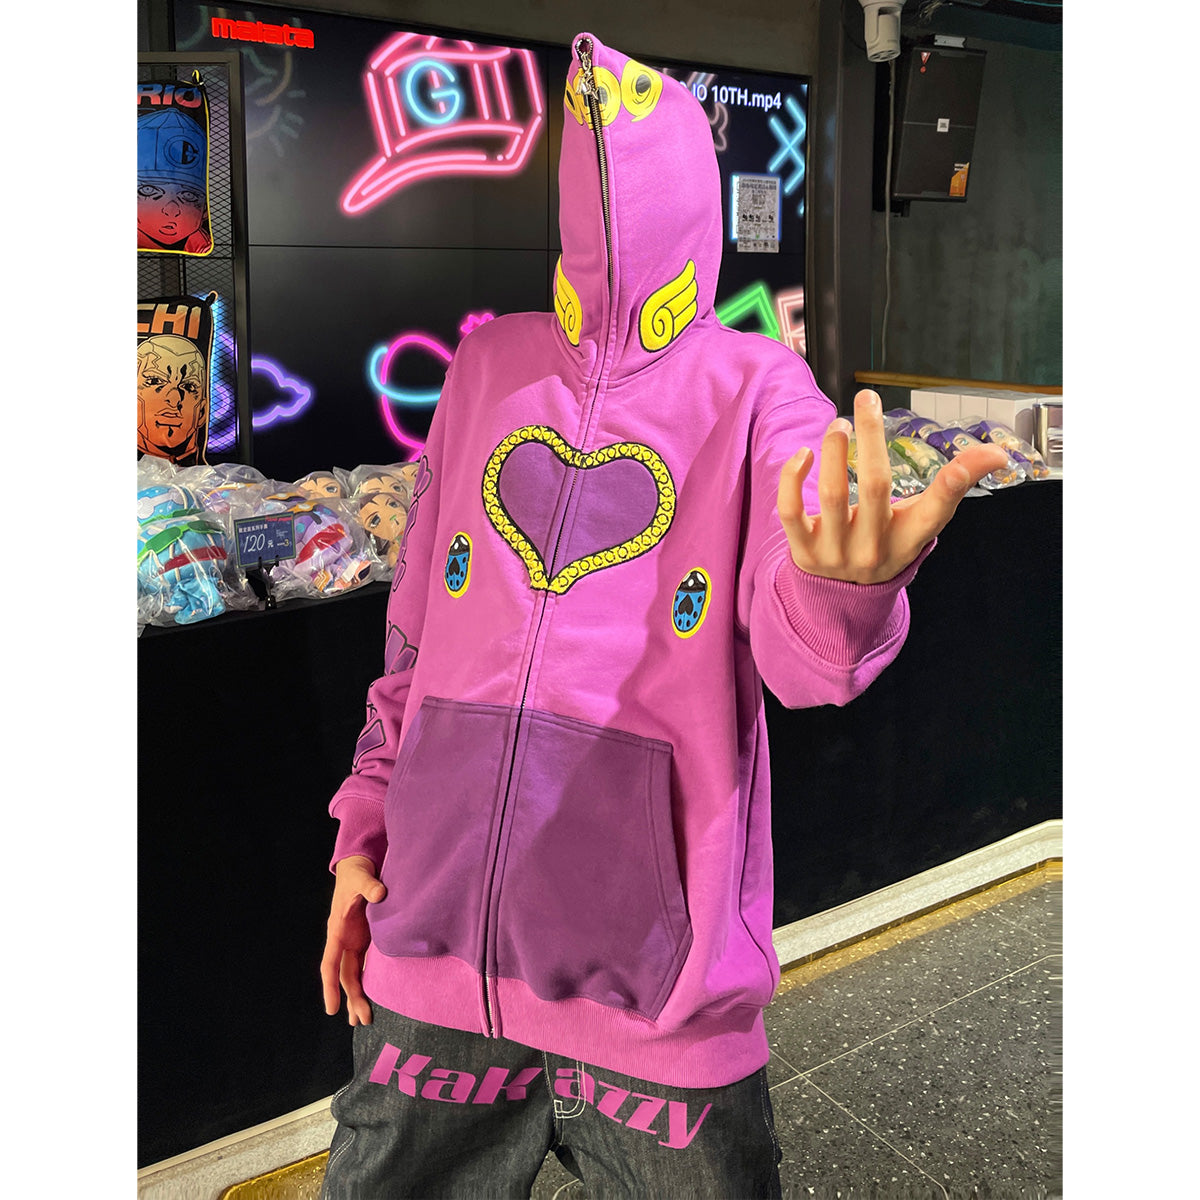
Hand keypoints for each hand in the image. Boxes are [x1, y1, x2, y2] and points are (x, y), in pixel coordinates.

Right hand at [321, 855, 385, 1025]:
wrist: (359, 868)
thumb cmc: (356, 874)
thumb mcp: (361, 878)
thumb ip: (369, 886)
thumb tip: (380, 894)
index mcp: (337, 931)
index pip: (330, 964)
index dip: (330, 987)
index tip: (330, 1008)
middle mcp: (344, 941)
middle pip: (345, 976)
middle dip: (351, 999)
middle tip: (361, 1020)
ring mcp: (355, 941)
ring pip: (354, 975)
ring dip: (359, 996)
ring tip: (364, 1019)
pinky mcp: (366, 939)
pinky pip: (367, 965)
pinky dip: (369, 981)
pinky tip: (375, 997)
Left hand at [777, 389, 1008, 584]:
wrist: (843, 597)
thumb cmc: (887, 544)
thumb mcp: (920, 521)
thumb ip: (954, 485)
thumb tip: (999, 452)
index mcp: (909, 537)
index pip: (936, 511)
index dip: (957, 482)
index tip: (986, 451)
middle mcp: (873, 546)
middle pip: (875, 484)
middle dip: (871, 435)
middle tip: (867, 399)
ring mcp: (835, 551)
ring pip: (831, 492)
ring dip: (834, 449)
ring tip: (839, 425)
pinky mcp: (802, 550)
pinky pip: (790, 510)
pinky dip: (793, 477)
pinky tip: (804, 454)